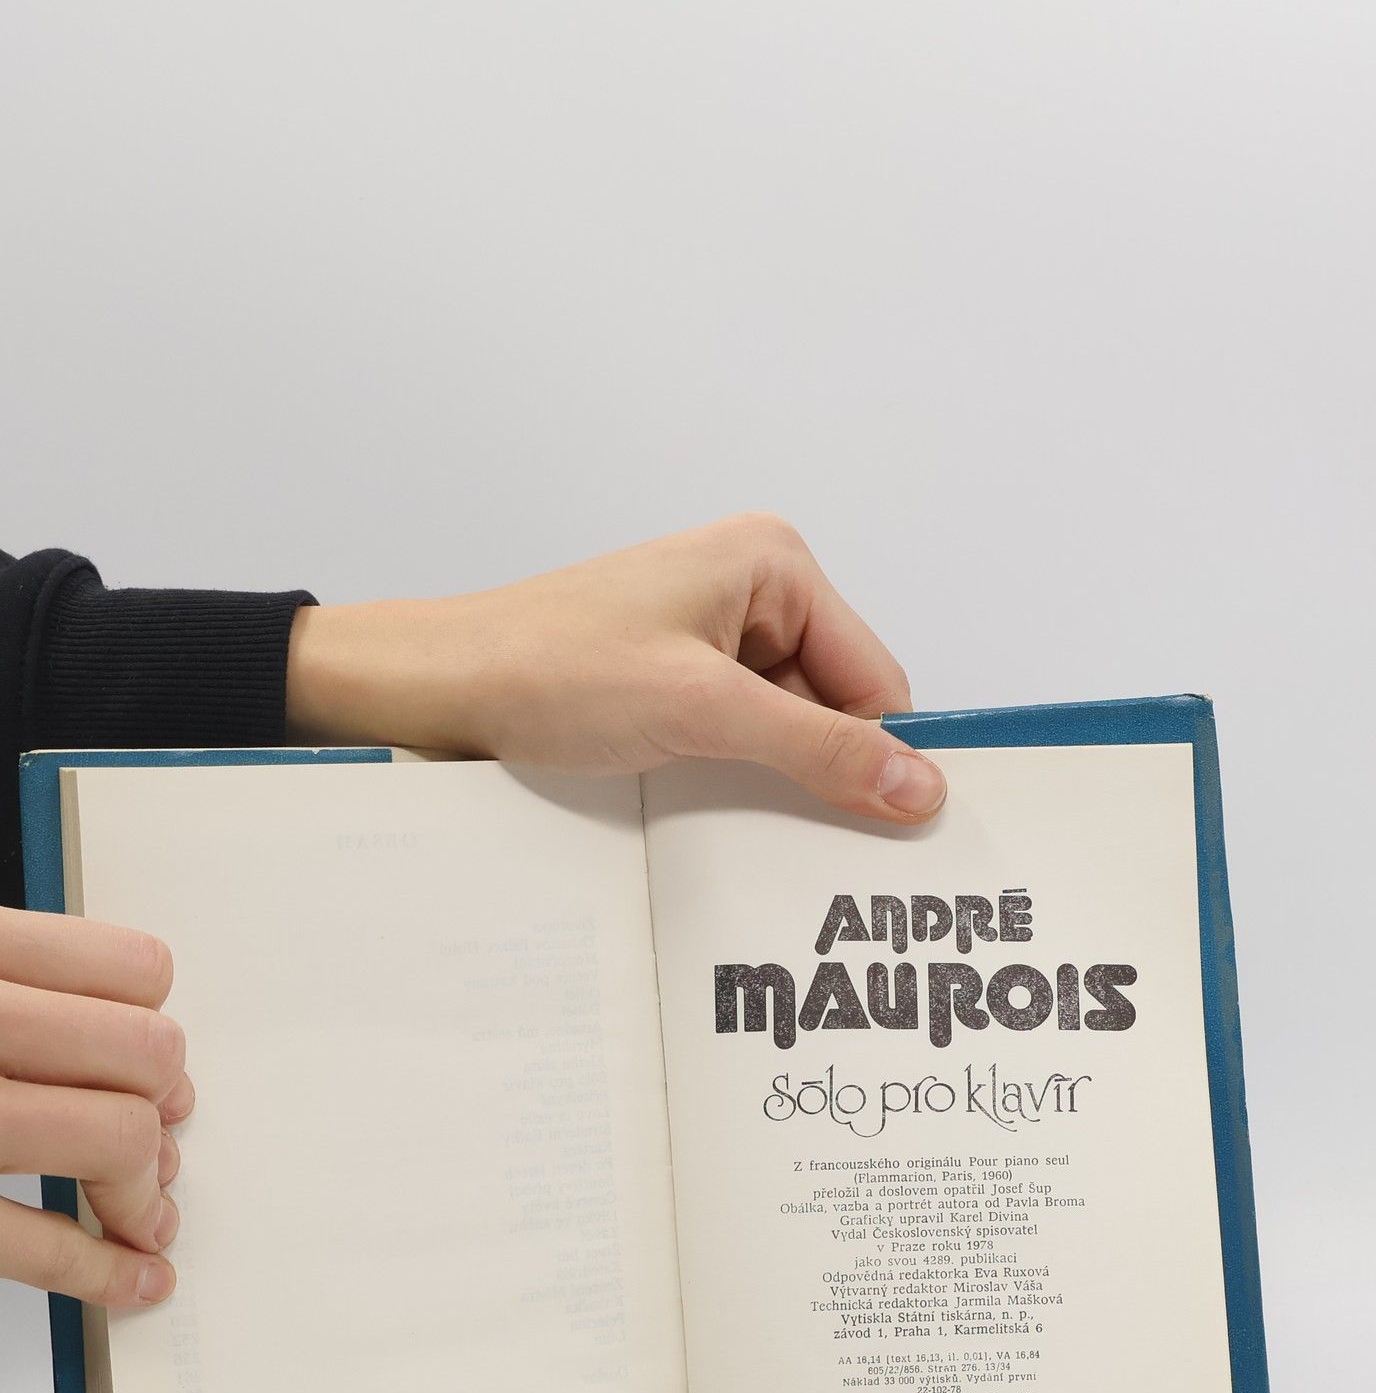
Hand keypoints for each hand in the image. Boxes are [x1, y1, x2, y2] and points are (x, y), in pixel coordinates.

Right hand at [0, 909, 189, 1305]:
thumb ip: (26, 989)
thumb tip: (147, 1062)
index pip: (135, 970)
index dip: (160, 1023)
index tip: (159, 1068)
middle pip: (143, 1052)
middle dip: (162, 1103)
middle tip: (155, 1138)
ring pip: (112, 1136)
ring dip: (143, 1190)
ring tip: (143, 1211)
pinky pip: (30, 1241)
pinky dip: (100, 1271)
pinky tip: (133, 1277)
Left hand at [287, 514, 947, 822]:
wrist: (437, 686)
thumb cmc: (550, 669)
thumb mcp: (703, 712)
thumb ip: (820, 749)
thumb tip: (922, 787)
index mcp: (774, 564)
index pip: (875, 677)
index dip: (876, 753)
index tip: (883, 827)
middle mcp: (754, 589)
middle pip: (837, 704)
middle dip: (816, 765)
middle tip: (787, 823)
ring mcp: (715, 634)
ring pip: (790, 728)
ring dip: (768, 775)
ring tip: (717, 796)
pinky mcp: (682, 676)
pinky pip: (745, 735)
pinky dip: (734, 774)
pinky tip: (699, 796)